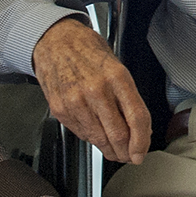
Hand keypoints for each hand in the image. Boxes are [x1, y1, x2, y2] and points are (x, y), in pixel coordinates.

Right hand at [32, 17, 151, 163]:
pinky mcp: (60, 109)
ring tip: (114, 150)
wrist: (54, 40)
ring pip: (99, 139)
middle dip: (126, 152)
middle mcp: (96, 89)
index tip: (141, 152)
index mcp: (116, 76)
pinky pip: (81, 133)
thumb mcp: (115, 65)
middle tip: (129, 156)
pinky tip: (95, 133)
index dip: (141, 142)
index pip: (136, 118)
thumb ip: (127, 96)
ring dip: (109, 150)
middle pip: (118, 134)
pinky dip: (91, 139)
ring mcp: (76, 101)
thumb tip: (138, 128)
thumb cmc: (86, 51)